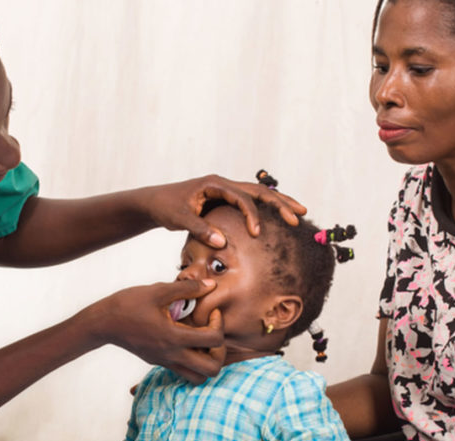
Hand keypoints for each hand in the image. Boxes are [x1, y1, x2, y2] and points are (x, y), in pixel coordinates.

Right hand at [82, 278, 225, 382]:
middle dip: (220, 352)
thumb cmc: (128, 304)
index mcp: (174, 338)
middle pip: (211, 369)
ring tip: (202, 341)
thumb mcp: (158, 291)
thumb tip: (211, 284)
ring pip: (198, 377)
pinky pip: (184, 371)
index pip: (214, 340)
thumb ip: (187, 288)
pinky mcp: (159, 362)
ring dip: (207, 361)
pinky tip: (186, 339)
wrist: (102, 323)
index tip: (211, 311)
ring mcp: (165, 362)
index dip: (219, 324)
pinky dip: (193, 360)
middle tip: (212, 333)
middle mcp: (172, 355)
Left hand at [138, 175, 306, 247]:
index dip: (252, 215)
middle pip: (258, 190)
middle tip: (299, 214)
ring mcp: (225, 191)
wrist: (155, 202)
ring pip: (258, 194)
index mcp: (214, 184)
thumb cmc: (165, 207)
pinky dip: (266, 209)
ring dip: (278, 203)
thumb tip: (222, 244)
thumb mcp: (180, 219)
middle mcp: (223, 184)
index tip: (257, 233)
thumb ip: (200, 229)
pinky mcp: (224, 199)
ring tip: (299, 212)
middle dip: (280, 202)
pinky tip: (279, 216)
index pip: (241, 197)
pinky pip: (250, 202)